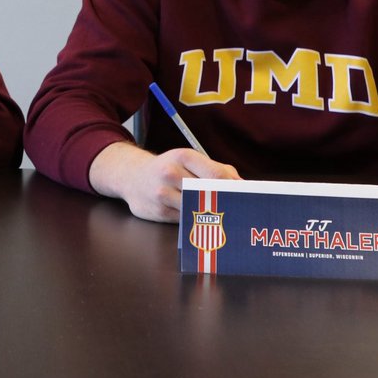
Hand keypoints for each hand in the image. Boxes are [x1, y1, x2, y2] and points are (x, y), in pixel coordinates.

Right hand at [89, 141, 240, 222]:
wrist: (131, 176)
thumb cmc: (168, 167)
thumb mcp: (188, 159)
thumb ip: (216, 168)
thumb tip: (242, 184)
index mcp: (183, 156)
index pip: (216, 173)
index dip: (234, 186)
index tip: (246, 195)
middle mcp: (171, 173)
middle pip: (208, 192)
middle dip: (226, 201)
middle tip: (240, 209)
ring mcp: (163, 194)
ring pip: (198, 208)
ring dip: (213, 214)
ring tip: (226, 217)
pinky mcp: (159, 212)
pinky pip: (186, 220)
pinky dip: (197, 221)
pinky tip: (205, 221)